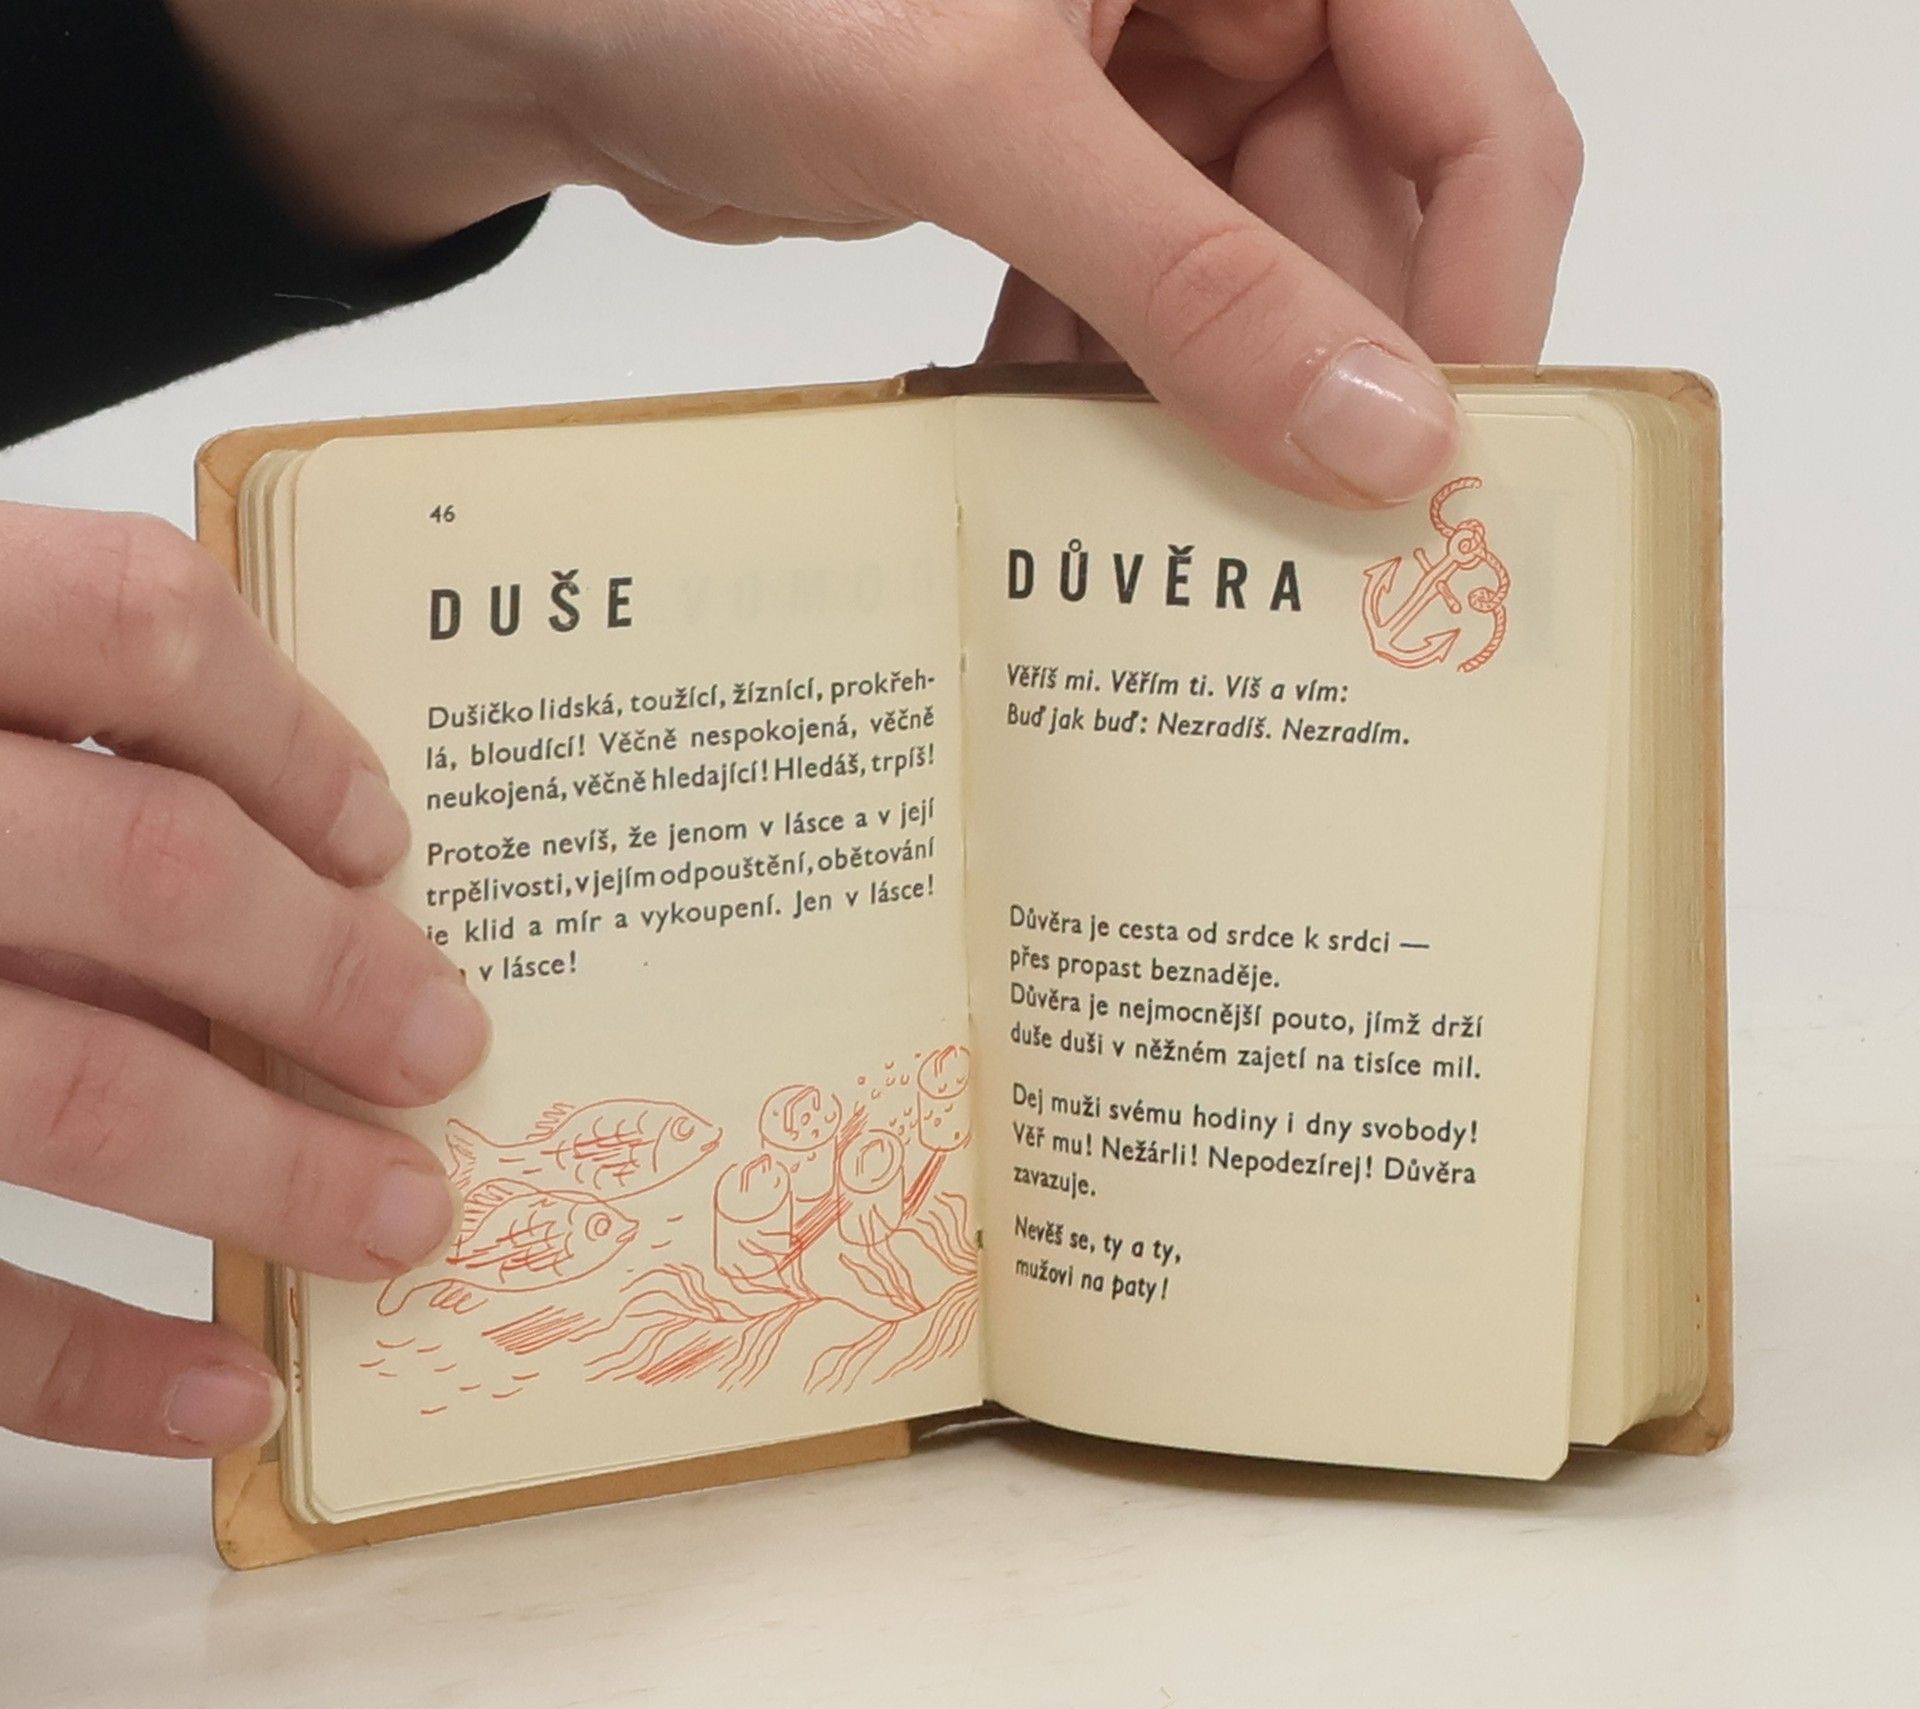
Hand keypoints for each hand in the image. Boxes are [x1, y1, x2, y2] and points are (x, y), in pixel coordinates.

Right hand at [0, 504, 488, 1456]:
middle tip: (440, 1045)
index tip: (380, 837)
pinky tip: (222, 1390)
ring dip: (262, 1175)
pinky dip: (90, 1362)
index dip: (287, 731)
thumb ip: (15, 745)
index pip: (126, 624)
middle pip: (147, 871)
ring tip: (397, 1222)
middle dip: (328, 976)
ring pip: (64, 1086)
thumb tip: (280, 864)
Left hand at [170, 0, 1579, 505]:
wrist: (535, 9)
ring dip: (1199, 412)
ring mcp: (1140, 84)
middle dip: (1321, 391)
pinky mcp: (1051, 166)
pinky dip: (1097, 390)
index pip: (1474, 110)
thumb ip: (1192, 282)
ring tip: (1166, 539)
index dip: (1481, 299)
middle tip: (1304, 567)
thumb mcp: (980, 121)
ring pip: (1240, 283)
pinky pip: (1132, 304)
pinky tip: (1049, 465)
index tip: (1448, 478)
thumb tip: (1384, 434)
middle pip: (1357, 223)